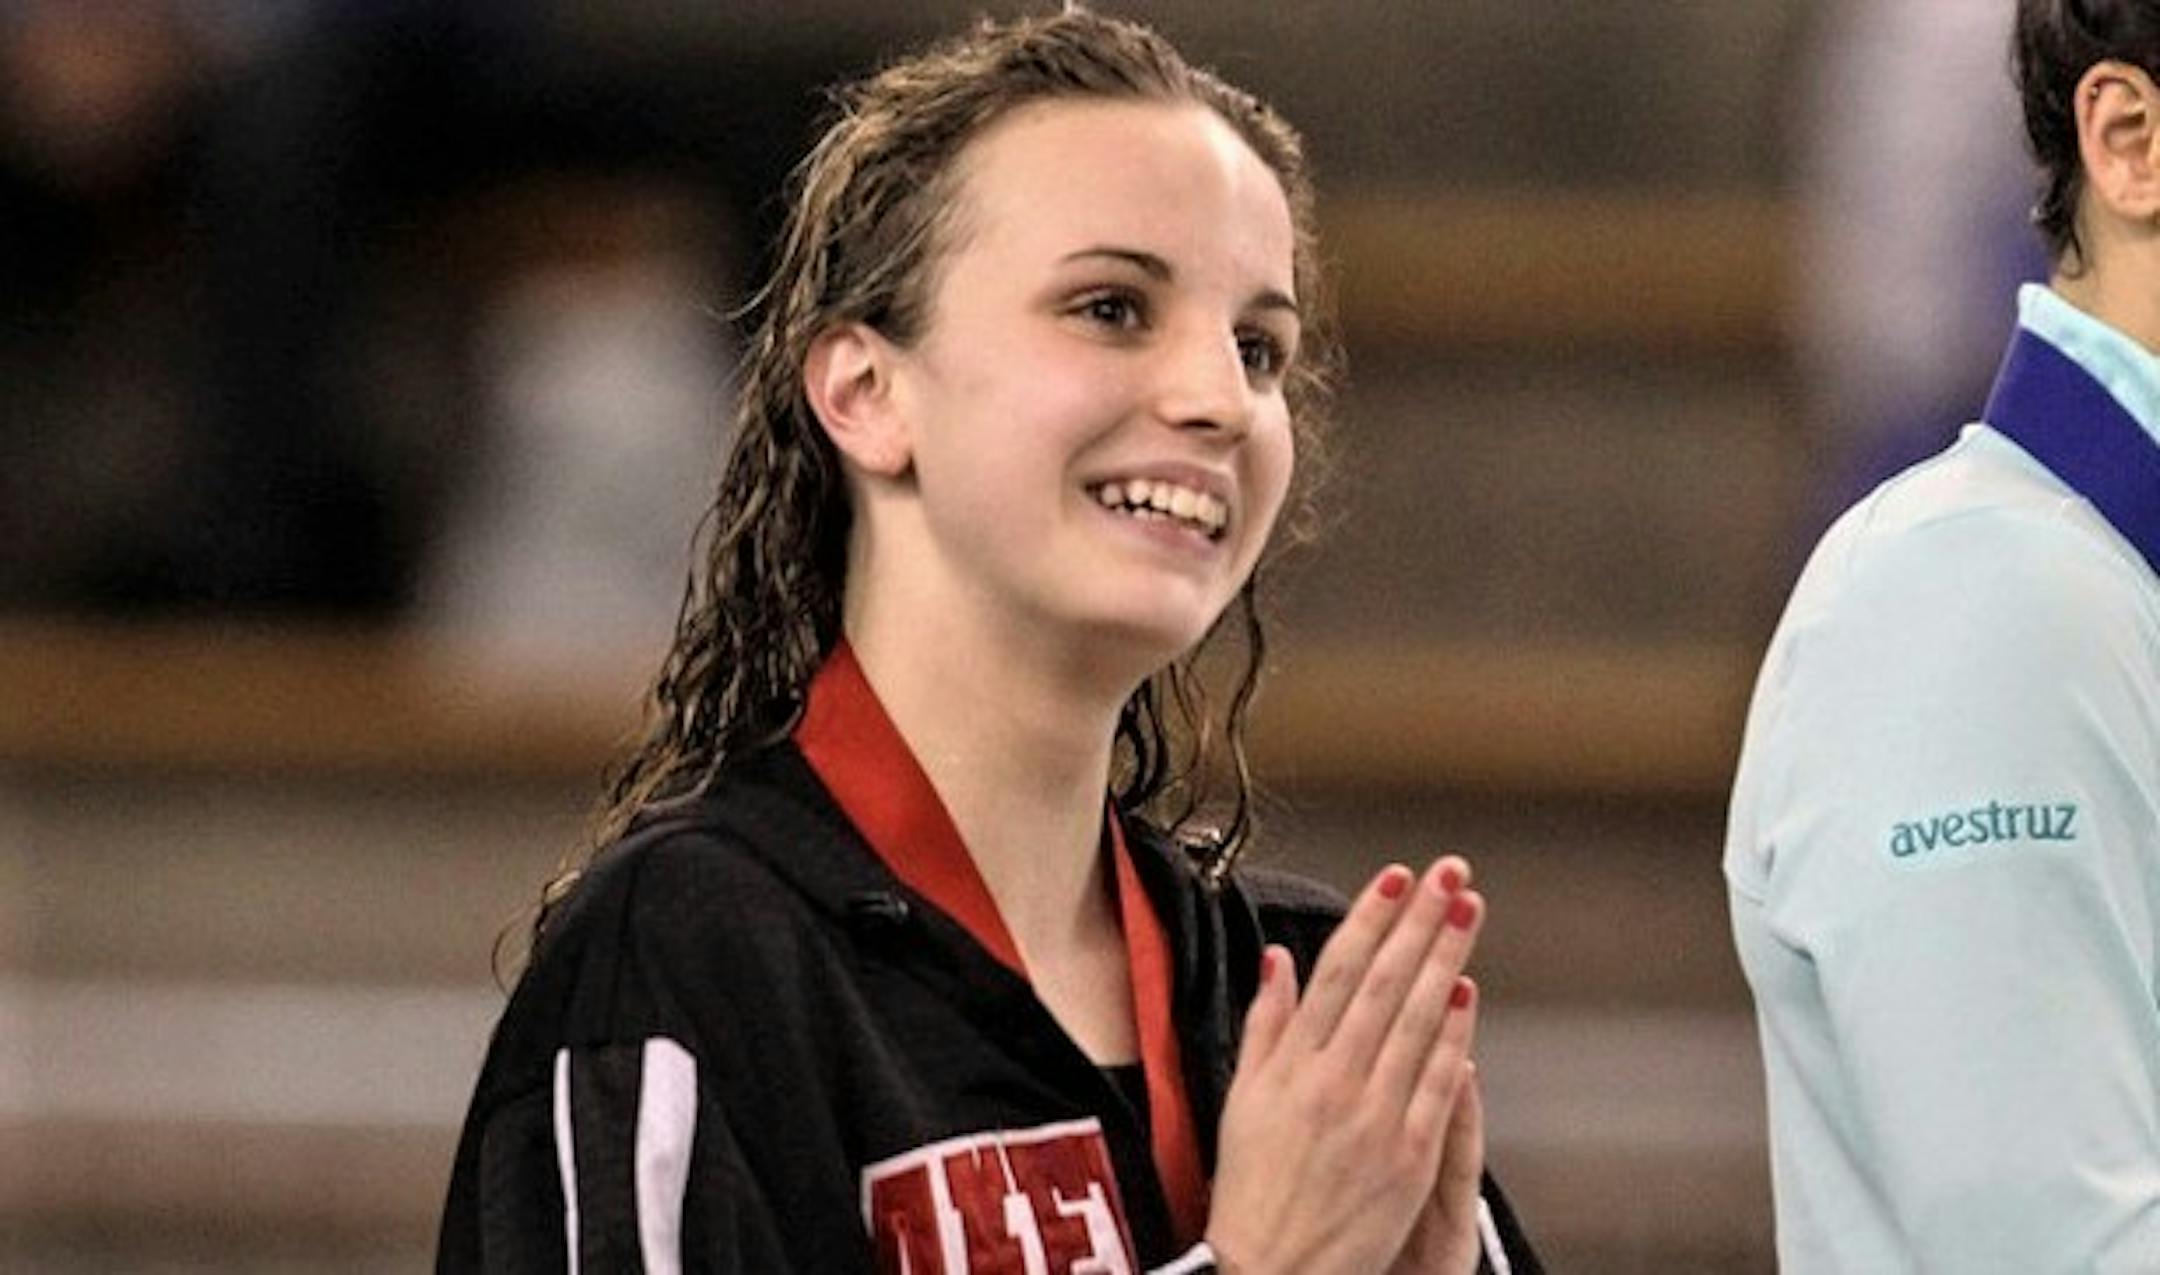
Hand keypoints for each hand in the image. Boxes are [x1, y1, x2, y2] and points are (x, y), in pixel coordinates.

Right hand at [1204, 857, 1484, 1274]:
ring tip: (1468, 910)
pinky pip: (1437, 1082)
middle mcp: (1332, 1082)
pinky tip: (1467, 992)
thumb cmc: (1251, 1187)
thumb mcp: (1241, 1098)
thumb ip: (1265, 1024)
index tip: (1396, 878)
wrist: (1268, 1272)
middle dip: (1420, 922)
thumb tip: (1277, 959)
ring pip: (1418, 1021)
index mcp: (1291, 1065)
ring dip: (1446, 958)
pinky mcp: (1407, 1156)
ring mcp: (1374, 1117)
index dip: (1370, 919)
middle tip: (1450, 875)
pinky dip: (1455, 1034)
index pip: (1338, 971)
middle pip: (1386, 984)